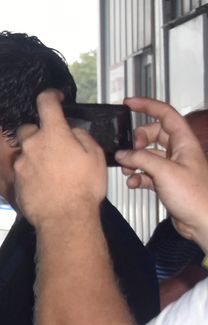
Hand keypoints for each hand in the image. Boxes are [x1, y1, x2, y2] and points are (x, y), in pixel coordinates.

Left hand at [13, 91, 109, 226]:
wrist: (64, 217)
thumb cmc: (83, 188)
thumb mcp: (96, 156)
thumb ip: (82, 137)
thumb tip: (73, 132)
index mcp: (53, 134)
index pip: (46, 103)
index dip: (51, 95)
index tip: (55, 96)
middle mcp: (32, 144)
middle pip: (30, 128)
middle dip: (41, 132)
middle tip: (56, 144)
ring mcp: (21, 162)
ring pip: (26, 150)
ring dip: (36, 153)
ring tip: (54, 168)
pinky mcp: (16, 178)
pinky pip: (23, 168)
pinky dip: (32, 171)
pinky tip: (46, 182)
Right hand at [123, 95, 207, 243]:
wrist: (203, 221)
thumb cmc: (196, 196)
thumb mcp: (164, 171)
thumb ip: (140, 159)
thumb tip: (124, 153)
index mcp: (184, 142)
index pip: (165, 114)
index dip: (147, 106)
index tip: (129, 103)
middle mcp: (179, 152)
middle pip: (153, 134)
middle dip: (138, 140)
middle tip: (130, 149)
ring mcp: (173, 167)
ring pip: (149, 154)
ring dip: (135, 160)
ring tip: (129, 169)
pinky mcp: (167, 182)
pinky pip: (148, 172)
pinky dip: (138, 175)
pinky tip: (134, 182)